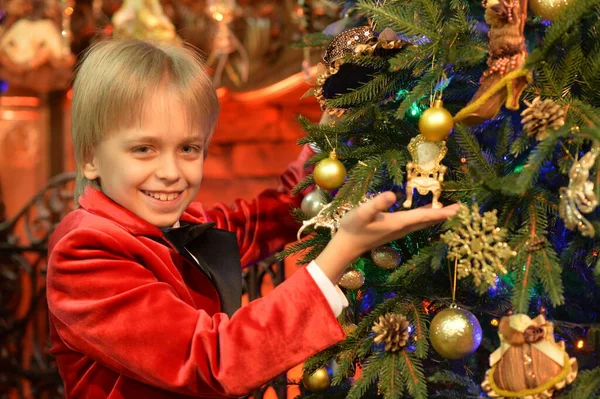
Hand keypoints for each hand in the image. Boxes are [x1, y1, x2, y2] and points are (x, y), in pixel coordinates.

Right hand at [315, 191, 459, 282]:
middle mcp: (403, 228)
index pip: (425, 216)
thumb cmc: (353, 227)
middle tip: (461, 209)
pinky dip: (426, 218)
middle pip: (428, 221)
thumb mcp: (362, 212)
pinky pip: (416, 224)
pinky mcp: (394, 231)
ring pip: (423, 223)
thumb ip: (377, 203)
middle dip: (444, 215)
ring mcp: (399, 231)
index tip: (458, 209)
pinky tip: (427, 215)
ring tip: (449, 211)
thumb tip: (391, 194)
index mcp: (399, 222)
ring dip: (436, 217)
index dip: (442, 212)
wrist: (347, 246)